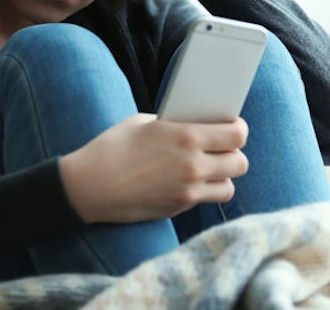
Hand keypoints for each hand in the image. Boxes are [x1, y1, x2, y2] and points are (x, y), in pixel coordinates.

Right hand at [58, 113, 247, 223]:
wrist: (89, 186)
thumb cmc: (114, 147)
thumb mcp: (145, 123)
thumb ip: (176, 124)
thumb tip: (196, 123)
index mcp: (187, 137)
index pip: (237, 135)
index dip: (238, 129)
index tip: (234, 126)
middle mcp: (193, 165)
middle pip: (240, 162)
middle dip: (234, 153)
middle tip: (222, 147)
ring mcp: (188, 191)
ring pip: (229, 186)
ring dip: (223, 176)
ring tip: (211, 167)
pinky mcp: (179, 208)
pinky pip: (207, 199)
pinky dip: (206, 190)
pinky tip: (193, 181)